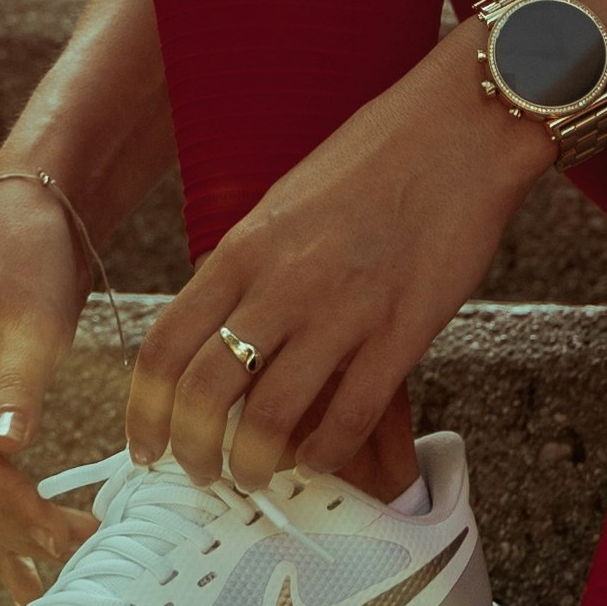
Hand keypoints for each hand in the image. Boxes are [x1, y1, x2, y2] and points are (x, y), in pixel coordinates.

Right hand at [0, 171, 106, 605]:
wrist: (26, 220)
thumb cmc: (25, 259)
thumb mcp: (27, 320)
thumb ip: (17, 387)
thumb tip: (4, 450)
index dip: (18, 506)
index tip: (70, 536)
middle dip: (23, 532)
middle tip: (84, 564)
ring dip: (17, 539)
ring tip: (58, 590)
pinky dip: (9, 521)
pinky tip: (30, 569)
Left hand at [130, 44, 530, 493]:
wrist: (461, 129)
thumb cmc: (375, 158)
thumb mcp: (284, 205)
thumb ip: (247, 266)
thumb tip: (218, 327)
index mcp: (243, 249)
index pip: (165, 347)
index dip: (145, 411)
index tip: (145, 445)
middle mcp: (281, 284)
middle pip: (204, 394)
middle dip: (191, 451)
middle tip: (198, 473)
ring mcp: (342, 312)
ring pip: (271, 418)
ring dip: (253, 463)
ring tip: (255, 476)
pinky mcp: (401, 333)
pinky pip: (349, 416)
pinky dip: (326, 453)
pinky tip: (319, 460)